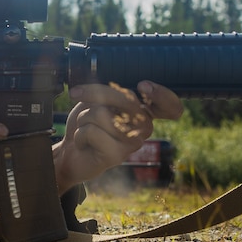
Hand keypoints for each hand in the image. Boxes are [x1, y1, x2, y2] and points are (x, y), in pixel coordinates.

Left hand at [53, 80, 182, 191]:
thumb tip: (104, 94)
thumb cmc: (85, 123)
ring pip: (101, 113)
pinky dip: (79, 134)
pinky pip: (92, 131)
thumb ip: (106, 93)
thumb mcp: (95, 100)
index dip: (163, 95)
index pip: (171, 106)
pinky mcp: (118, 155)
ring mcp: (134, 142)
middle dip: (93, 94)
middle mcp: (144, 127)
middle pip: (125, 98)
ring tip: (85, 128)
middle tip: (77, 95)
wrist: (69, 152)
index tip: (142, 86)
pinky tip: (84, 143)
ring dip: (82, 118)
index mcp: (144, 112)